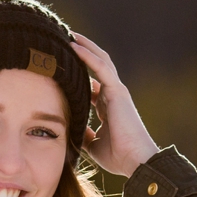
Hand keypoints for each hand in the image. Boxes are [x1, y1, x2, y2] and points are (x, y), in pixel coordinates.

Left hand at [70, 32, 158, 177]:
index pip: (91, 84)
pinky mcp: (117, 91)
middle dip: (82, 53)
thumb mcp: (93, 145)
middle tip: (64, 41)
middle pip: (97, 67)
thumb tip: (70, 128)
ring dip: (85, 47)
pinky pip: (101, 68)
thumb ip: (83, 134)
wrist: (136, 161)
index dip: (78, 74)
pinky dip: (87, 56)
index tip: (60, 66)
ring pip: (100, 61)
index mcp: (107, 107)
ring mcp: (116, 92)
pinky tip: (74, 46)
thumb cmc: (118, 157)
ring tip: (68, 35)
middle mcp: (112, 95)